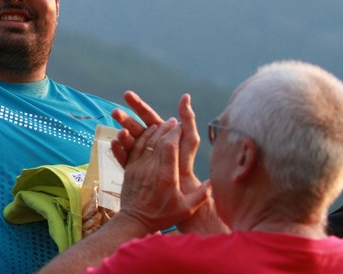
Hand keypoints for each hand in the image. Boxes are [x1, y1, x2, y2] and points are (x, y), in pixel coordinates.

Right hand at [111, 92, 198, 189]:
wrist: (182, 191)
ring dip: (121, 134)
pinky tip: (113, 144)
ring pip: (128, 140)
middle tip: (114, 112)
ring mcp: (140, 154)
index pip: (147, 115)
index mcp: (160, 132)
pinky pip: (124, 158)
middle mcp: (149, 141)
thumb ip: (188, 119)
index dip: (137, 104)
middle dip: (124, 117)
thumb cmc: (187, 165)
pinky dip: (118, 151)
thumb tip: (185, 96)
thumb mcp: (190, 139)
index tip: (127, 94)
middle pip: (134, 126)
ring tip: (118, 133)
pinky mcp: (135, 168)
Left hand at [116, 119, 209, 233]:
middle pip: (157, 140)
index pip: (170, 147)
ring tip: (161, 124)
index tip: (182, 126)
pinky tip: (145, 133)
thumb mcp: (186, 209)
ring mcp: (138, 167)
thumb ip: (201, 195)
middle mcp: (150, 168)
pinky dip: (140, 137)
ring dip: (153, 130)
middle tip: (174, 121)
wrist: (135, 221)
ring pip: (144, 141)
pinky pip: (133, 148)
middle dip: (166, 128)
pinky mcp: (129, 169)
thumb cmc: (162, 216)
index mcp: (166, 176)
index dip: (176, 133)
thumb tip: (213, 183)